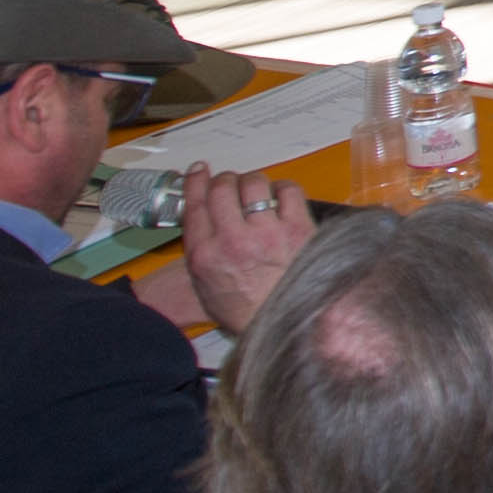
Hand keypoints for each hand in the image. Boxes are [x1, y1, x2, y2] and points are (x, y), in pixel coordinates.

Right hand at [172, 166, 314, 330]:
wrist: (283, 323)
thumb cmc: (243, 307)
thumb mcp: (204, 282)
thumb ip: (200, 246)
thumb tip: (204, 211)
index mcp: (204, 254)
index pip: (195, 204)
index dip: (195, 181)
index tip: (199, 170)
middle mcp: (233, 240)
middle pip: (223, 188)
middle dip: (225, 180)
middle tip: (231, 185)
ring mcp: (267, 233)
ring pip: (254, 183)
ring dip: (252, 182)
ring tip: (255, 191)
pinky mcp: (298, 229)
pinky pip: (289, 190)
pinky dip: (282, 188)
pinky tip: (280, 196)